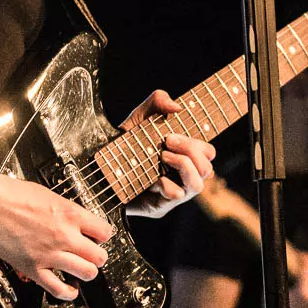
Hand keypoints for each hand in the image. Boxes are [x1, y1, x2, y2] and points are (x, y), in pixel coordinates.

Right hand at [0, 168, 114, 301]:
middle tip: (92, 254)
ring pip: (87, 273)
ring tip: (82, 269)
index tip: (98, 237)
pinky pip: (58, 289)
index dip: (102, 236)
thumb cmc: (9, 194)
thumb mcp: (48, 194)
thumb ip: (65, 211)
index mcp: (69, 213)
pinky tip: (70, 289)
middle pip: (99, 256)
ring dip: (87, 272)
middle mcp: (64, 235)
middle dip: (98, 256)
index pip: (104, 232)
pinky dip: (68, 292)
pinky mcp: (33, 268)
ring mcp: (49, 254)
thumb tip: (74, 220)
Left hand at [120, 90, 216, 217]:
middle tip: (167, 140)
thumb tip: (176, 107)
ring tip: (162, 156)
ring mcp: (173, 194)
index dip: (199, 144)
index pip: (208, 154)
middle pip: (206, 168)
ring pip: (197, 186)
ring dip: (184, 166)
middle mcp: (182, 177)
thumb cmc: (125, 143)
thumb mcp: (140, 116)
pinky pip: (176, 196)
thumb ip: (158, 101)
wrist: (99, 167)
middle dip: (191, 150)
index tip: (172, 134)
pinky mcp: (159, 206)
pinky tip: (154, 178)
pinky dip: (168, 185)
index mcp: (184, 158)